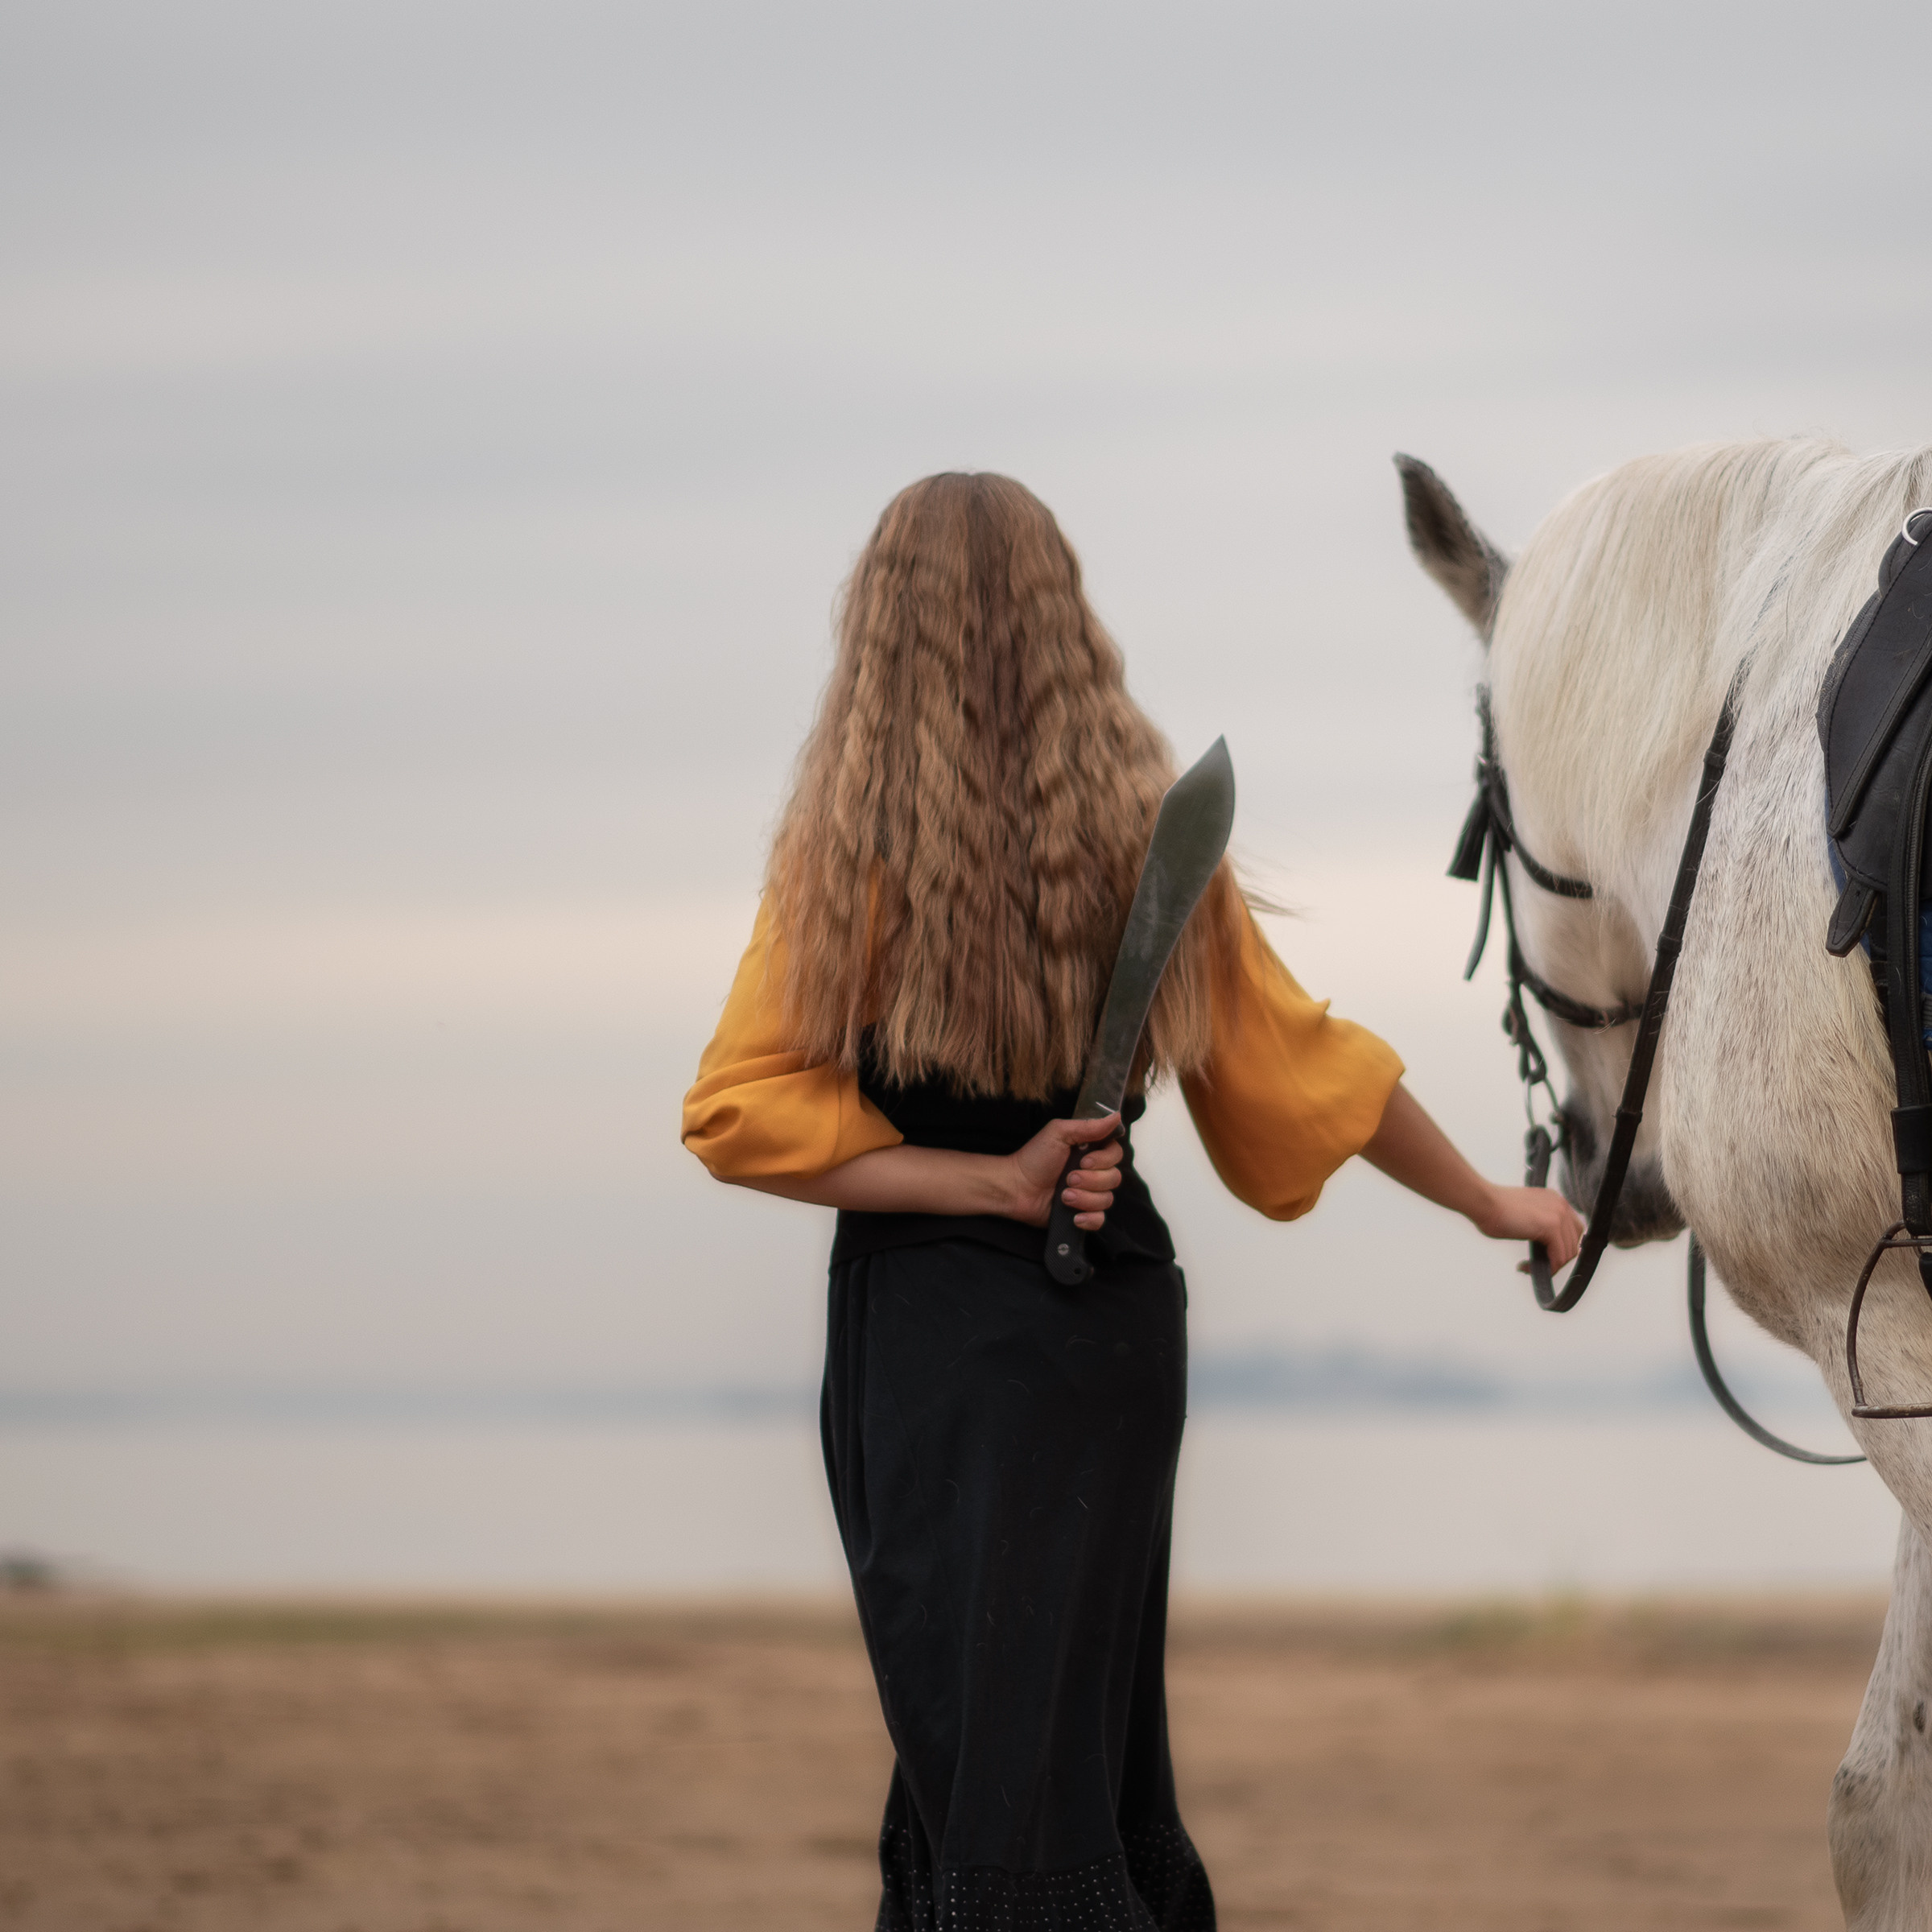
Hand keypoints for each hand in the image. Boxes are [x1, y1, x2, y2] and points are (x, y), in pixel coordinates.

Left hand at [1007, 1114, 1123, 1229]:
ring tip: (1064, 1196)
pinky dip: (1089, 1219)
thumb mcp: (1058, 1133)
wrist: (1016, 1188)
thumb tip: (1116, 1116)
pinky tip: (1074, 1216)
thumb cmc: (1034, 1158)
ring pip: (1107, 1199)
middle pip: (1114, 1178)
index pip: (1116, 1154)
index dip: (1104, 1160)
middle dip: (1090, 1180)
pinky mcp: (1082, 1213)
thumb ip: (1088, 1126)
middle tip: (1068, 1178)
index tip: (1083, 1161)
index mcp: (1090, 1151)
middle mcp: (1093, 1172)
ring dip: (1084, 1199)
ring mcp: (1089, 1194)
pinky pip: (1100, 1220)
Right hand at [1474, 1185, 1584, 1267]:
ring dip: (1550, 1266)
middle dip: (1557, 1259)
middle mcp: (1561, 1205)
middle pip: (1574, 1243)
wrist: (1484, 1202)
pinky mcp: (1551, 1226)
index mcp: (1555, 1200)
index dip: (1561, 1248)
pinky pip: (1558, 1257)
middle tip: (1538, 1266)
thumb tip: (1544, 1244)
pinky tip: (1527, 1267)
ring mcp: (1558, 1215)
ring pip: (1568, 1253)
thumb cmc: (1494, 1208)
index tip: (1546, 1257)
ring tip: (1528, 1267)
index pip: (1573, 1230)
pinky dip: (1546, 1268)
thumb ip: (1540, 1223)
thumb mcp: (1526, 1213)